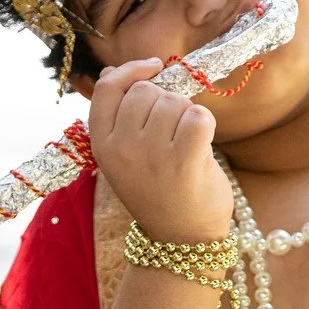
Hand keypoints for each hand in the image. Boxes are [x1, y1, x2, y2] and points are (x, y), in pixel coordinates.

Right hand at [88, 59, 233, 243]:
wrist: (180, 241)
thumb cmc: (157, 191)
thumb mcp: (124, 155)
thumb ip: (118, 115)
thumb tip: (112, 70)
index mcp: (102, 144)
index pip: (107, 87)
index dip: (131, 70)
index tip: (154, 67)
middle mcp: (121, 148)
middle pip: (146, 91)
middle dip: (166, 102)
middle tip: (174, 134)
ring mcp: (151, 155)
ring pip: (174, 102)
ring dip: (187, 116)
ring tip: (186, 147)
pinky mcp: (183, 162)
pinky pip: (198, 116)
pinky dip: (206, 123)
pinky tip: (203, 145)